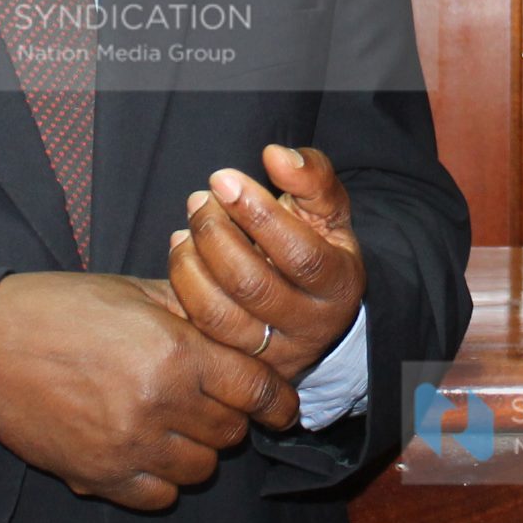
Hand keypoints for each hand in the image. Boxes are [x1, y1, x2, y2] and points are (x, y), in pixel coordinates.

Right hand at [0, 271, 298, 510]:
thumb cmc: (62, 309)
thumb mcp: (135, 293)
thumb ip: (193, 311)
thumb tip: (239, 323)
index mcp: (176, 352)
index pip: (257, 389)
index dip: (278, 402)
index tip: (283, 410)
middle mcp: (160, 404)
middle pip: (231, 432)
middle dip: (230, 416)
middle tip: (210, 400)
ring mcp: (130, 446)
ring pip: (200, 468)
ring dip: (198, 449)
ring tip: (175, 424)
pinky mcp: (99, 476)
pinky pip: (159, 496)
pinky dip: (163, 479)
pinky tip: (148, 450)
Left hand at [167, 144, 366, 386]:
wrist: (317, 309)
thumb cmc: (318, 245)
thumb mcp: (329, 210)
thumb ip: (312, 177)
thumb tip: (275, 156)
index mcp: (340, 285)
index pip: (300, 255)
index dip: (258, 215)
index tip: (223, 178)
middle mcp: (310, 326)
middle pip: (252, 285)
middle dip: (216, 234)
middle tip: (200, 199)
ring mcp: (273, 353)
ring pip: (219, 315)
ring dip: (191, 263)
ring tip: (187, 227)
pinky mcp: (238, 366)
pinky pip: (199, 332)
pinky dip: (183, 286)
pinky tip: (182, 253)